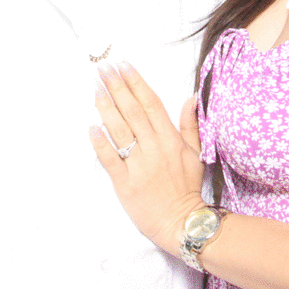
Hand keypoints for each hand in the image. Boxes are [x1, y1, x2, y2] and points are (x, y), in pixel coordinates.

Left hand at [89, 61, 203, 256]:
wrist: (182, 223)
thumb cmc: (187, 188)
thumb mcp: (197, 154)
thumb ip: (190, 125)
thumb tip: (190, 98)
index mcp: (170, 139)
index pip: (151, 103)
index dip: (136, 82)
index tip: (124, 65)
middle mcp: (154, 148)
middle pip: (133, 111)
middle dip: (117, 87)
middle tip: (102, 69)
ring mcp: (139, 165)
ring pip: (120, 130)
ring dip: (106, 107)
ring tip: (95, 89)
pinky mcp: (125, 183)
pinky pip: (110, 159)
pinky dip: (100, 143)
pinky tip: (91, 127)